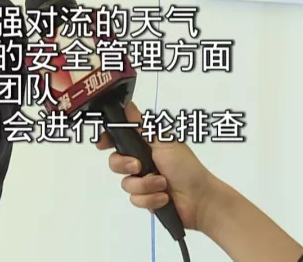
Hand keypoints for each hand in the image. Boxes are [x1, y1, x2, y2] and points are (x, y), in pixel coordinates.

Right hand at [94, 101, 220, 232]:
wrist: (200, 198)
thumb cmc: (186, 166)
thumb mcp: (163, 142)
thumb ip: (142, 126)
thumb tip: (128, 104)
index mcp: (145, 145)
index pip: (119, 139)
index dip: (107, 140)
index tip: (102, 144)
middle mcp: (141, 162)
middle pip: (115, 162)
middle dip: (125, 165)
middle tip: (138, 167)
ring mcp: (143, 182)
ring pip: (126, 183)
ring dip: (145, 185)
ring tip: (162, 184)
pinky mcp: (146, 199)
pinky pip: (135, 199)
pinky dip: (150, 198)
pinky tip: (163, 197)